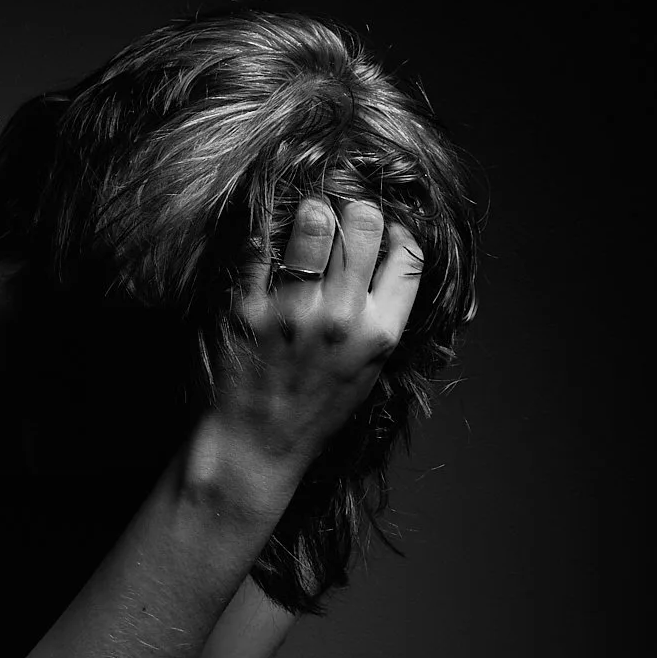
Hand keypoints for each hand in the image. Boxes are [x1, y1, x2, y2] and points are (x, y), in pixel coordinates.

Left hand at [208, 196, 423, 467]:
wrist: (256, 444)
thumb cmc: (315, 408)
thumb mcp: (368, 370)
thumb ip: (383, 319)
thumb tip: (392, 259)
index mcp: (380, 334)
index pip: (409, 256)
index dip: (399, 233)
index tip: (384, 233)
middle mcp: (342, 319)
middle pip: (365, 224)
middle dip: (354, 213)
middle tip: (339, 220)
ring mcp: (294, 312)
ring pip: (315, 223)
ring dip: (311, 213)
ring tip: (304, 220)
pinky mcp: (247, 310)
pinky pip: (258, 247)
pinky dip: (263, 234)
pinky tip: (266, 238)